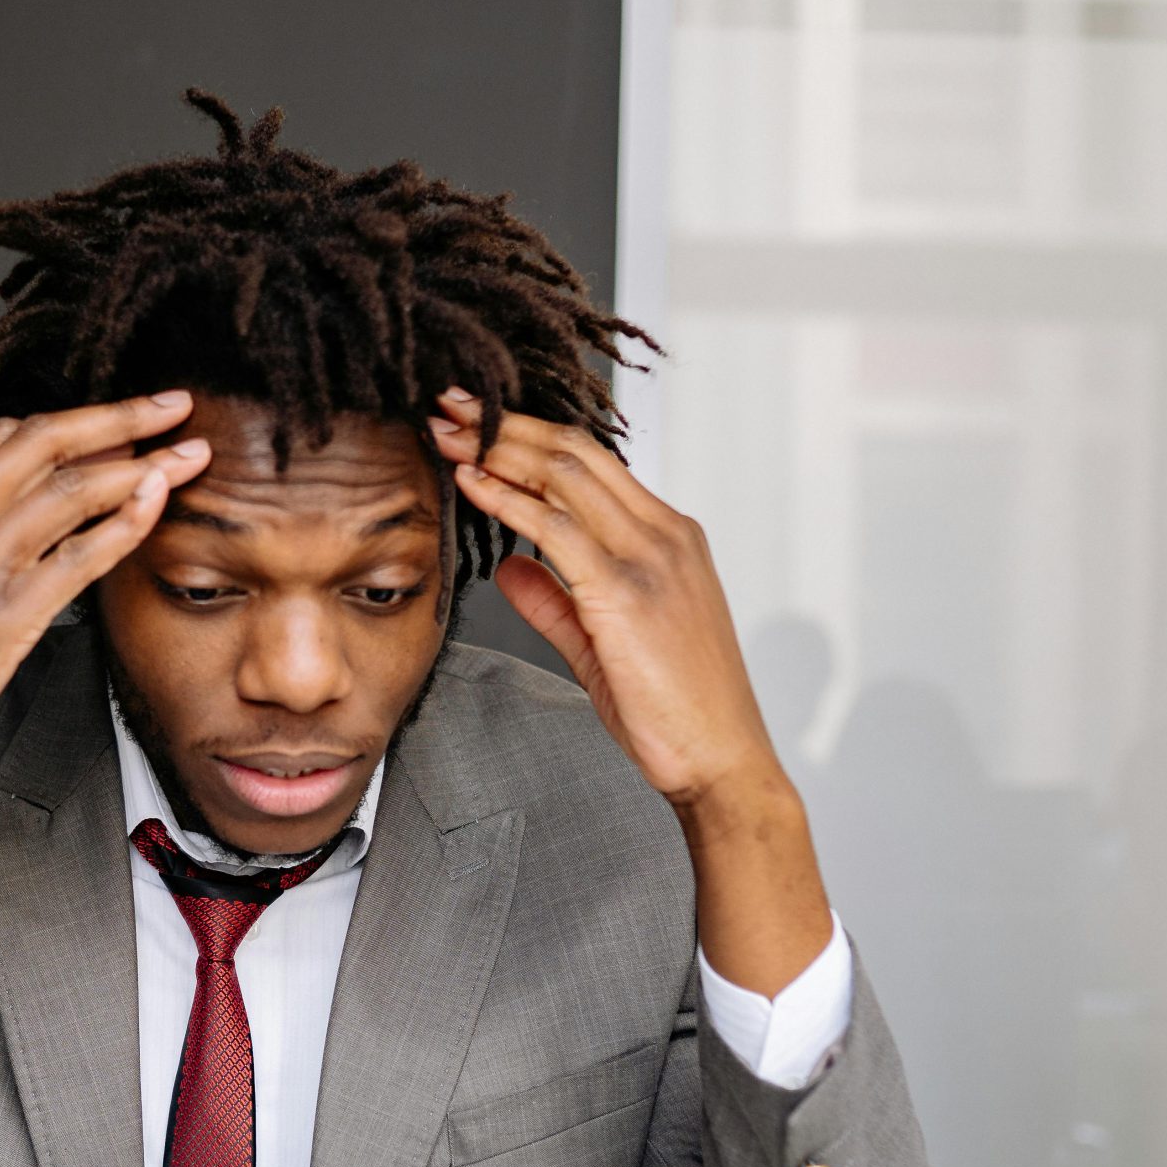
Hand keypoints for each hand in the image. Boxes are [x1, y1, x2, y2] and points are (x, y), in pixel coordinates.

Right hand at [0, 391, 213, 805]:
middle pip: (43, 443)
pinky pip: (78, 557)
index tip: (121, 423)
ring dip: (141, 465)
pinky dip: (125, 525)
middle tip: (173, 406)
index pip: (5, 438)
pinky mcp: (1, 619)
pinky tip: (157, 507)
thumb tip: (17, 518)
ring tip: (189, 455)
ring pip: (69, 490)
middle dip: (119, 417)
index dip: (74, 422)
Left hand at [427, 388, 833, 995]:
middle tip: (449, 404)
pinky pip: (556, 528)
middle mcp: (665, 534)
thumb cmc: (672, 712)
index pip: (593, 463)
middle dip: (507, 424)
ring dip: (499, 448)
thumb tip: (507, 566)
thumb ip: (553, 600)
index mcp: (668, 538)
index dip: (530, 436)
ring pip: (568, 474)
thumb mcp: (600, 646)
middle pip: (577, 452)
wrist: (719, 762)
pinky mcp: (627, 592)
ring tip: (447, 429)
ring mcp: (651, 558)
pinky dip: (507, 499)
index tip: (477, 424)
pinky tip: (470, 483)